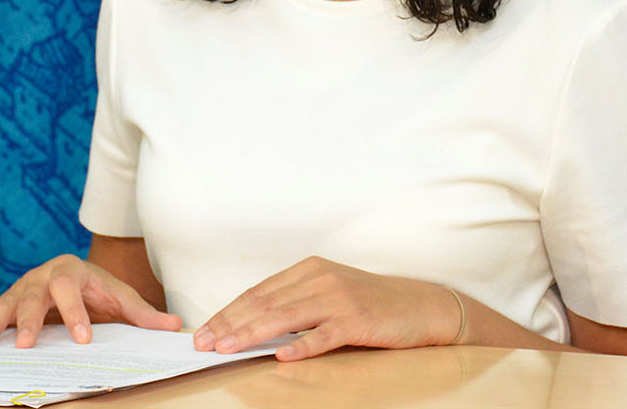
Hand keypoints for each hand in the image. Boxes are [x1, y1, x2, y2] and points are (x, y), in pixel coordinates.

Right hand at [0, 254, 181, 347]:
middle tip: (23, 345)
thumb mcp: (121, 298)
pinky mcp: (8, 301)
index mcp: (72, 272)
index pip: (72, 290)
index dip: (76, 314)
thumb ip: (143, 313)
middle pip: (34, 296)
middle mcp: (43, 276)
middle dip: (27, 321)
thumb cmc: (99, 289)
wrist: (77, 275)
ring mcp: (23, 287)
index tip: (83, 338)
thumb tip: (174, 325)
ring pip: (6, 304)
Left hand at [192, 257, 464, 360]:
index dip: (228, 312)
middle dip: (230, 324)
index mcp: (309, 269)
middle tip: (204, 342)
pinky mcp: (358, 320)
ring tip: (228, 348)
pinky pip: (324, 335)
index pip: (258, 292)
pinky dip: (302, 346)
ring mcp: (339, 298)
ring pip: (286, 317)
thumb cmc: (371, 303)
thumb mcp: (329, 293)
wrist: (421, 305)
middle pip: (264, 303)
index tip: (205, 330)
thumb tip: (253, 326)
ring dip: (252, 334)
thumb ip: (296, 303)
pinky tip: (282, 357)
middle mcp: (320, 279)